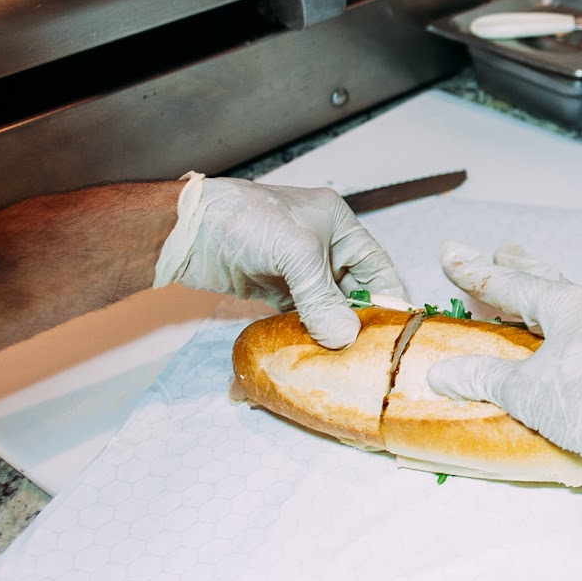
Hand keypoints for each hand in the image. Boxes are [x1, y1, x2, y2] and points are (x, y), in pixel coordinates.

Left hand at [153, 173, 406, 347]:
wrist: (185, 230)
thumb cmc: (245, 221)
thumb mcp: (294, 252)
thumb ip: (322, 297)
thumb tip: (344, 337)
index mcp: (337, 225)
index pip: (376, 265)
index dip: (387, 296)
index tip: (396, 330)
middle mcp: (322, 247)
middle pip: (352, 290)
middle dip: (358, 320)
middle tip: (367, 352)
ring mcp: (297, 270)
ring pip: (326, 307)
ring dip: (332, 330)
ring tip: (343, 359)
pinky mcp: (274, 289)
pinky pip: (300, 316)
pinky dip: (307, 333)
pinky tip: (314, 352)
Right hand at [425, 241, 581, 480]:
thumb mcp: (522, 389)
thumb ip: (482, 377)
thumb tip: (441, 374)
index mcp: (565, 304)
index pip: (509, 284)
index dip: (475, 272)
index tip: (449, 256)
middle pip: (546, 282)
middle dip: (520, 268)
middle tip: (502, 251)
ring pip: (568, 306)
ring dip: (542, 298)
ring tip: (526, 295)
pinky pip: (581, 333)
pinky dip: (559, 329)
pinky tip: (558, 342)